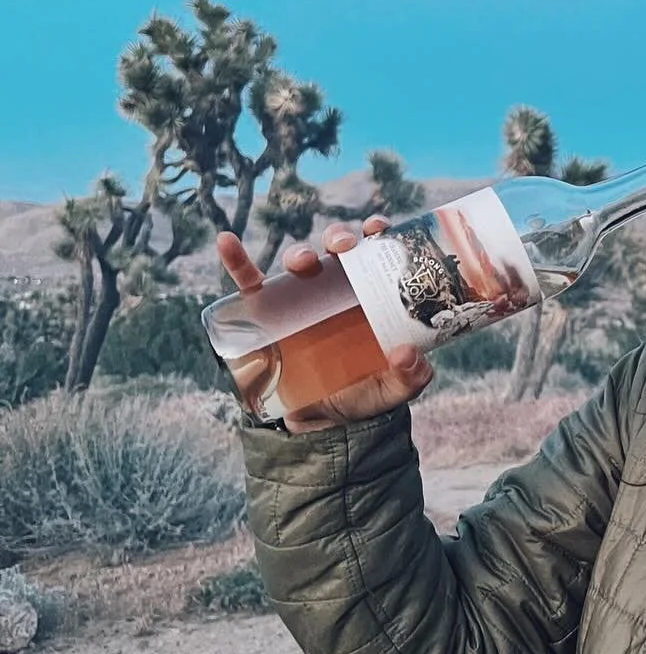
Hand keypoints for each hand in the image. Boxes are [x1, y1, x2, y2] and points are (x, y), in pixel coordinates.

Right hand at [214, 218, 433, 433]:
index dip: (376, 233)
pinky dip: (235, 261)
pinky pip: (248, 284)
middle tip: (343, 247)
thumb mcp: (396, 388)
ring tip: (304, 263)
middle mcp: (336, 290)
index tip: (378, 228)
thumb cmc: (366, 395)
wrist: (325, 425)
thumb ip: (411, 375)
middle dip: (338, 238)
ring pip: (299, 263)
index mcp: (370, 295)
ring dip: (300, 254)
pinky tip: (227, 242)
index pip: (375, 255)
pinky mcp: (268, 317)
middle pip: (336, 250)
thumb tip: (407, 354)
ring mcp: (300, 301)